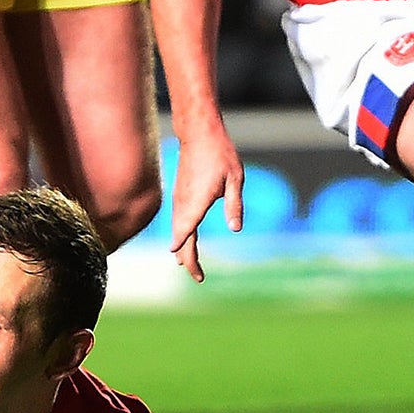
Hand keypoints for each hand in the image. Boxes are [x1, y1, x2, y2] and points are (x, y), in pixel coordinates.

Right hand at [170, 120, 242, 283]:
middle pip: (181, 237)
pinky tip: (184, 241)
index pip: (187, 232)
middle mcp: (184, 203)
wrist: (199, 134)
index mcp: (197, 201)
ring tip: (187, 266)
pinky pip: (178, 221)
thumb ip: (234, 205)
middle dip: (188, 259)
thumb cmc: (220, 154)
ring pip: (178, 230)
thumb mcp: (235, 179)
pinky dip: (181, 235)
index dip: (187, 252)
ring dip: (183, 249)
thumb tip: (235, 229)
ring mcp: (180, 198)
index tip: (188, 270)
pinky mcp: (180, 194)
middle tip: (197, 278)